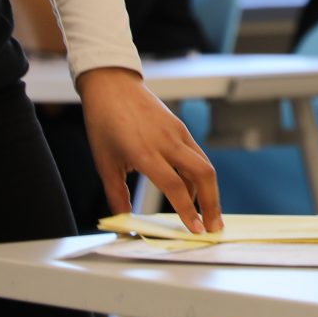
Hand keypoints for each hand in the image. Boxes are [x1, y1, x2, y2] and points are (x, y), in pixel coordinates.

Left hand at [78, 68, 220, 232]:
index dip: (187, 210)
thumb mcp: (105, 163)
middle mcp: (166, 142)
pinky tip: (194, 191)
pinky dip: (199, 176)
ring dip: (210, 191)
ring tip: (208, 214)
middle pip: (203, 174)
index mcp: (144, 152)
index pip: (174, 185)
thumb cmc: (104, 124)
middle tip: (213, 227)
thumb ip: (116, 194)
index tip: (195, 230)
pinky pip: (197, 155)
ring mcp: (177, 133)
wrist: (112, 86)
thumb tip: (123, 221)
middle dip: (212, 204)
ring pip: (205, 165)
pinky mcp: (181, 128)